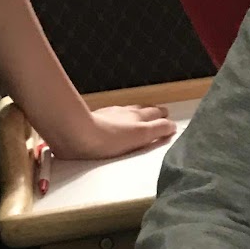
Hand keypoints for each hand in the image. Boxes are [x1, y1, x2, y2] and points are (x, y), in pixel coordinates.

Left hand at [52, 103, 176, 159]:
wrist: (77, 133)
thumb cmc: (109, 139)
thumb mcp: (141, 136)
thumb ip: (159, 130)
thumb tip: (172, 126)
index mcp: (138, 117)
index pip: (156, 114)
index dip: (164, 116)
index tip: (168, 118)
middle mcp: (125, 112)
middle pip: (143, 109)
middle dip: (152, 111)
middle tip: (158, 114)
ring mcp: (109, 114)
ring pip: (127, 110)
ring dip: (135, 113)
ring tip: (137, 116)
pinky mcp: (94, 118)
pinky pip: (110, 115)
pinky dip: (117, 117)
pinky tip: (113, 121)